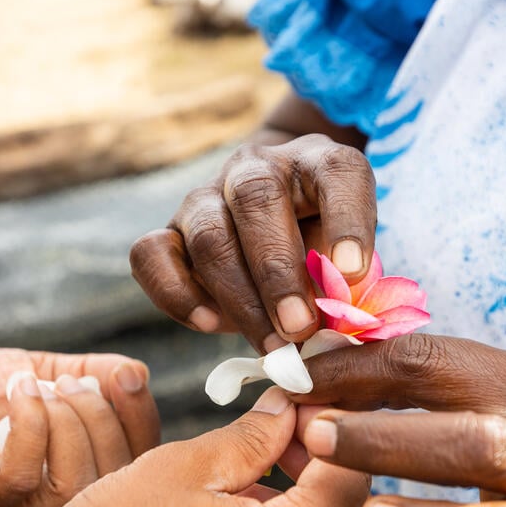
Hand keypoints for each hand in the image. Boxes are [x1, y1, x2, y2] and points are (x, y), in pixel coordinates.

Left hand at [0, 349, 160, 506]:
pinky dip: (29, 425)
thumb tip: (137, 374)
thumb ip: (95, 372)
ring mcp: (18, 506)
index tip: (128, 376)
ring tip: (38, 387)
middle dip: (100, 416)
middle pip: (116, 477)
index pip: (139, 463)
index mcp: (84, 469)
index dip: (142, 419)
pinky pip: (21, 477)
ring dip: (66, 422)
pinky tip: (18, 393)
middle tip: (66, 383)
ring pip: (74, 486)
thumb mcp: (46, 370)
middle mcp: (58, 499)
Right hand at [130, 133, 376, 351]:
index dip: (347, 221)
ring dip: (239, 297)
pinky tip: (207, 324)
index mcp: (317, 162)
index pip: (337, 174)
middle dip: (278, 272)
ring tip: (271, 344)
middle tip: (300, 327)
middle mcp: (257, 168)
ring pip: (208, 235)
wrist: (274, 222)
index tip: (354, 273)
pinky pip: (150, 254)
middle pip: (255, 200)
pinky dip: (175, 293)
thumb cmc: (322, 242)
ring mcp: (206, 195)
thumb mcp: (347, 251)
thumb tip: (339, 321)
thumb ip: (346, 279)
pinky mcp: (169, 230)